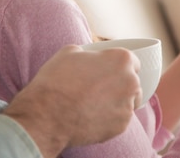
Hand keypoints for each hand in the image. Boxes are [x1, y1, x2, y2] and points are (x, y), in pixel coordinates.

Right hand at [2, 45, 140, 157]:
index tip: (108, 69)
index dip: (118, 64)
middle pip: (132, 82)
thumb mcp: (69, 52)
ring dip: (114, 101)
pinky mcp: (120, 127)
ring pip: (127, 102)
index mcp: (121, 60)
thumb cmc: (57, 80)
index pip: (132, 60)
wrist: (47, 115)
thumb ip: (88, 53)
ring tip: (92, 102)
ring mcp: (127, 107)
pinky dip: (107, 117)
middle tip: (97, 86)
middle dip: (118, 84)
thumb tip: (89, 57)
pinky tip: (89, 115)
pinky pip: (118, 119)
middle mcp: (130, 83)